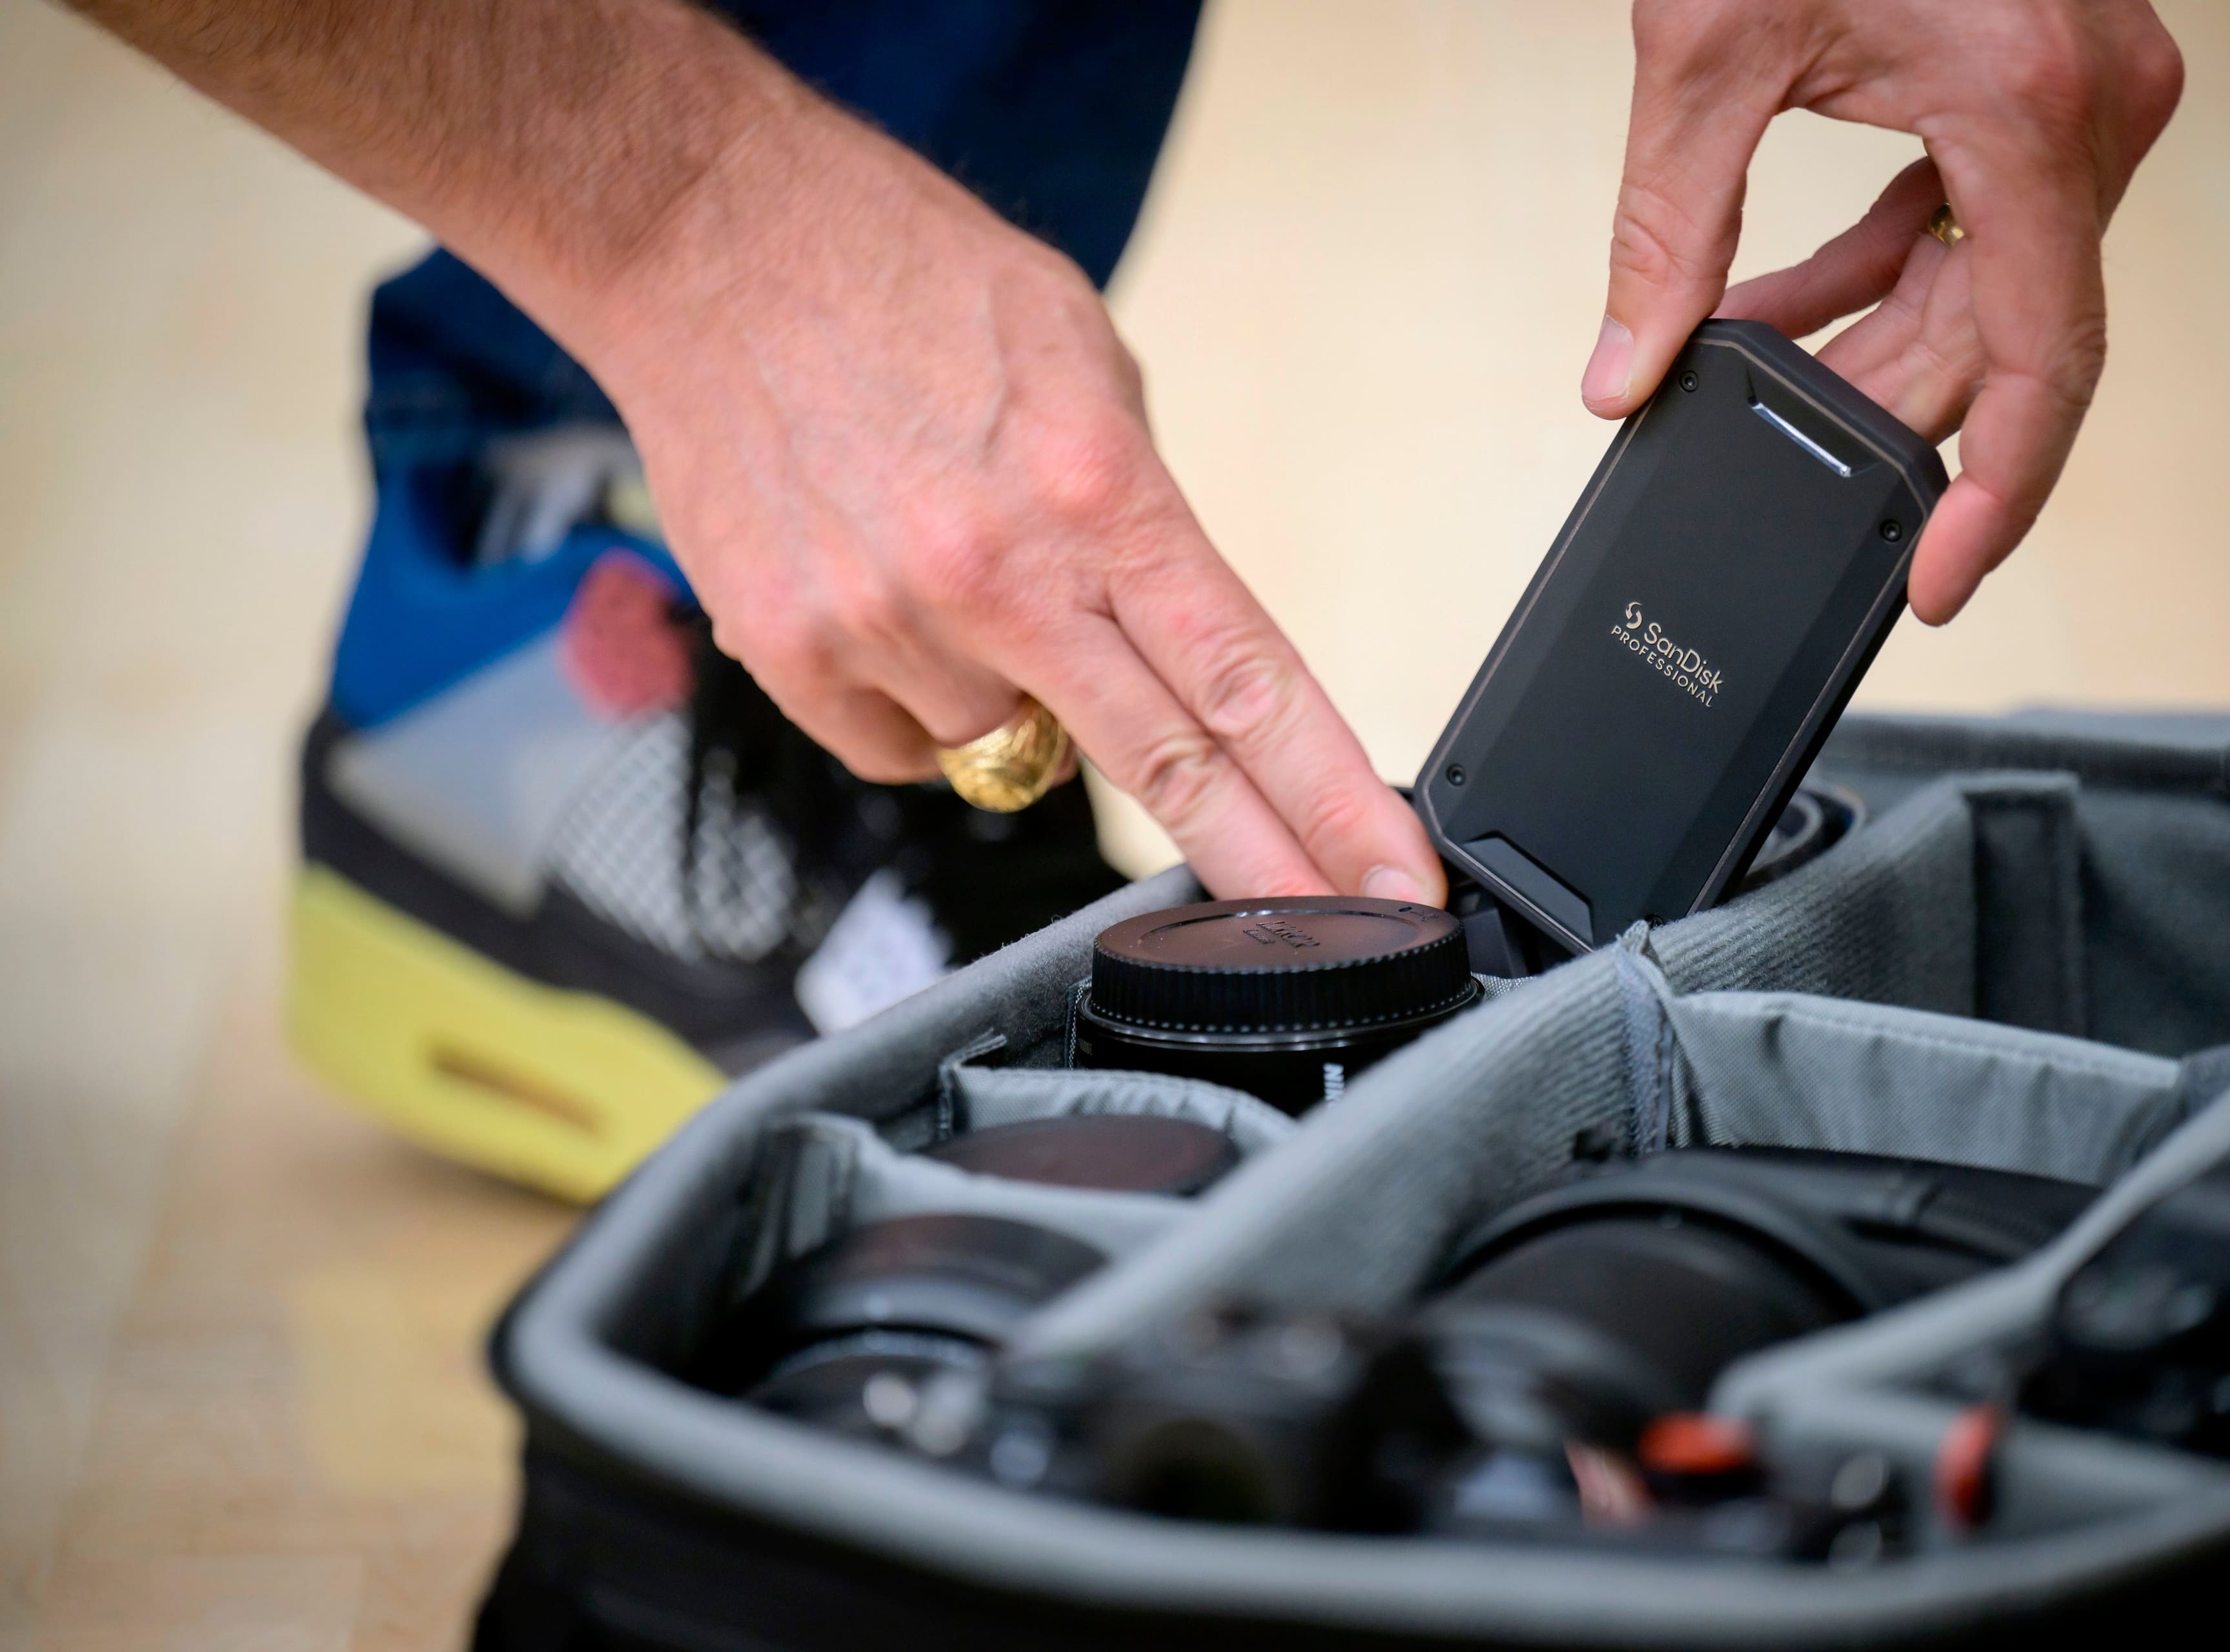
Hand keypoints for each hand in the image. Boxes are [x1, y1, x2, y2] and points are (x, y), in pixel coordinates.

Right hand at [581, 97, 1444, 904]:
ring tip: (960, 576)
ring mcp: (884, 627)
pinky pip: (902, 751)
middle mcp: (994, 578)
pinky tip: (889, 602)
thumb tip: (1175, 637)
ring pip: (1010, 755)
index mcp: (1095, 493)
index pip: (1248, 683)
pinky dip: (917, 704)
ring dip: (1019, 700)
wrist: (705, 237)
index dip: (1332, 797)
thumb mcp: (1079, 360)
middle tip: (1334, 934)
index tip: (1392, 878)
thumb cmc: (898, 274)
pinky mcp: (789, 655)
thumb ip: (1139, 513)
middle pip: (1165, 769)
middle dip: (1262, 865)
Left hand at [1582, 0, 2182, 620]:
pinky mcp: (2037, 93)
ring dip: (1864, 344)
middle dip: (1879, 414)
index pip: (2043, 362)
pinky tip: (1779, 311)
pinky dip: (1876, 271)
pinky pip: (1969, 225)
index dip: (1994, 497)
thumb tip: (1623, 372)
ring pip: (1984, 289)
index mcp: (2034, 111)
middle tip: (1774, 476)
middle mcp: (2090, 113)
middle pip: (2002, 336)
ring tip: (1744, 381)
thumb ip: (1667, 230)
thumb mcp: (1705, 52)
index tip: (1939, 584)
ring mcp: (2078, 102)